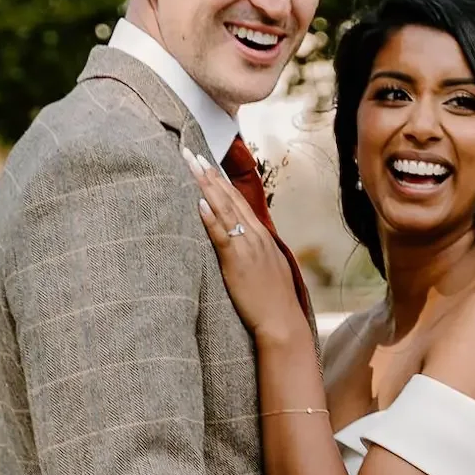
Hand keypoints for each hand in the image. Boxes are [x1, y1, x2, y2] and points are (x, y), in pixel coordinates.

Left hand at [183, 148, 300, 340]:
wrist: (282, 322)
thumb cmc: (273, 302)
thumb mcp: (267, 270)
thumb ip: (255, 253)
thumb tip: (242, 245)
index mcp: (262, 236)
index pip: (239, 201)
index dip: (221, 181)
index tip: (206, 163)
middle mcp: (256, 236)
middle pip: (230, 198)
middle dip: (210, 174)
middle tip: (192, 153)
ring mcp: (248, 247)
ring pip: (225, 210)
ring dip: (207, 186)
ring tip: (191, 166)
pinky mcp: (238, 262)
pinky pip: (222, 236)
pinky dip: (210, 218)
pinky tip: (199, 203)